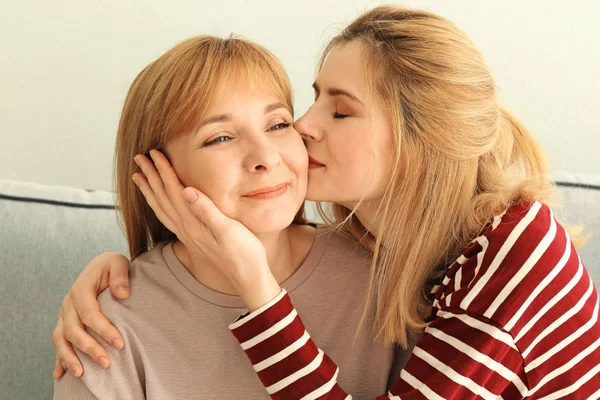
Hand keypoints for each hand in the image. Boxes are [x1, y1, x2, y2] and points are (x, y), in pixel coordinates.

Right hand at [51, 252, 129, 378]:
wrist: (101, 266)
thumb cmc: (112, 266)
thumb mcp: (118, 263)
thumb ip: (120, 276)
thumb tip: (122, 294)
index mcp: (80, 288)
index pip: (89, 313)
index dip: (104, 330)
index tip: (120, 343)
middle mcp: (68, 303)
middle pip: (74, 330)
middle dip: (89, 348)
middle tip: (107, 363)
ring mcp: (64, 314)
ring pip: (61, 339)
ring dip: (70, 357)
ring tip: (81, 374)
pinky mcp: (64, 322)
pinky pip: (58, 342)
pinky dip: (59, 359)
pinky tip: (60, 375)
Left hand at [132, 150, 280, 309]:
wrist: (248, 277)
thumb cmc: (243, 253)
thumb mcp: (228, 230)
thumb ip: (206, 210)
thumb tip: (186, 191)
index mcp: (193, 223)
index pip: (174, 191)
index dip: (163, 170)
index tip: (154, 153)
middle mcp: (186, 229)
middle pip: (162, 198)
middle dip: (150, 176)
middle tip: (140, 159)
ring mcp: (188, 235)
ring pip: (162, 208)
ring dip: (150, 191)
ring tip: (139, 177)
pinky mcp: (193, 239)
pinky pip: (168, 218)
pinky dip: (159, 206)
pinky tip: (160, 203)